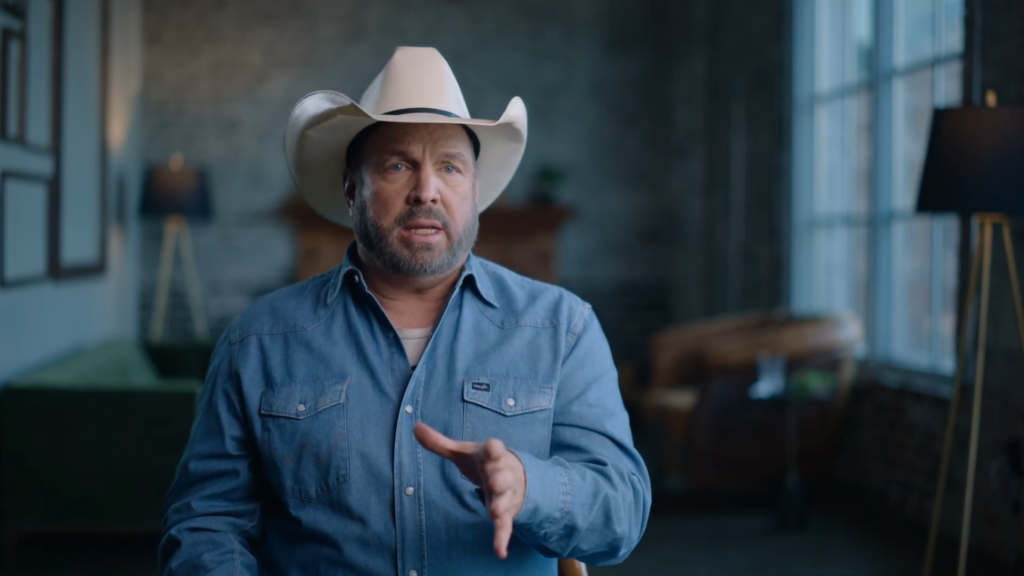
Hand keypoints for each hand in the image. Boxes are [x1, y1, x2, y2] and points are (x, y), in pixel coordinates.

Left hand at [413, 422, 525, 558]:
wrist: (517, 476)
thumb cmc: (484, 462)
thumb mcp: (463, 452)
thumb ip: (440, 443)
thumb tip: (415, 427)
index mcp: (493, 456)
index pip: (495, 450)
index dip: (493, 448)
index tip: (493, 446)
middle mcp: (503, 474)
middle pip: (503, 476)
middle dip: (499, 478)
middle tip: (493, 481)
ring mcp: (506, 495)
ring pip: (505, 500)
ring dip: (501, 505)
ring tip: (495, 512)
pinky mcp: (506, 513)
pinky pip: (505, 526)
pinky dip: (502, 538)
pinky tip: (500, 552)